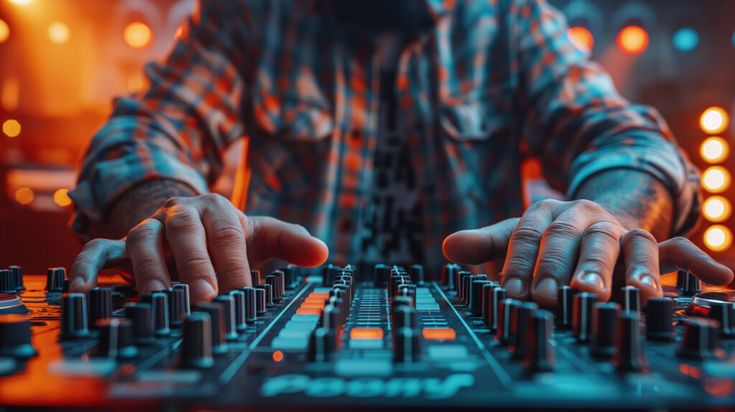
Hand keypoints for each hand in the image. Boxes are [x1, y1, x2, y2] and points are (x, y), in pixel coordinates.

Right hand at [69, 193, 328, 300]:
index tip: (244, 291)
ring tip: (159, 299)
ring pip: (142, 240)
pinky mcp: (120, 245)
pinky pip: (98, 251)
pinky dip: (87, 268)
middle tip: (204, 296)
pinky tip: (85, 292)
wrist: (189, 224)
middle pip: (184, 231)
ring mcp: (148, 228)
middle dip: (194, 264)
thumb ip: (291, 242)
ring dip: (149, 269)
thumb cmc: (229, 236)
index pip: (227, 232)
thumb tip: (322, 253)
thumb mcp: (262, 235)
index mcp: (217, 210)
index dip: (234, 261)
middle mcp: (180, 215)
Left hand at [442, 199, 732, 306]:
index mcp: (548, 212)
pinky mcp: (649, 243)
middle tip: (569, 295)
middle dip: (574, 266)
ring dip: (633, 266)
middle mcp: (586, 216)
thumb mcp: (514, 237)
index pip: (531, 235)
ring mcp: (620, 229)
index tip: (516, 294)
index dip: (523, 264)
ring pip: (630, 241)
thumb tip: (447, 247)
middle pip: (581, 236)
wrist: (586, 216)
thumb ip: (484, 244)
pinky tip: (722, 278)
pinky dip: (701, 261)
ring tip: (634, 290)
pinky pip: (676, 248)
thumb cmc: (545, 237)